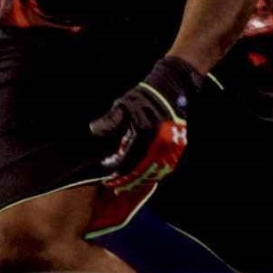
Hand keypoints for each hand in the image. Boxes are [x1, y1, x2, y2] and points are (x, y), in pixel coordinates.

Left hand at [89, 56, 203, 192]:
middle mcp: (160, 144)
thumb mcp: (125, 105)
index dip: (117, 172)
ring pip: (154, 171)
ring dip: (140, 178)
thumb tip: (93, 130)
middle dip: (128, 180)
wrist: (176, 86)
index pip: (129, 162)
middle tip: (116, 186)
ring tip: (128, 183)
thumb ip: (110, 121)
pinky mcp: (178, 147)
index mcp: (145, 135)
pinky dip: (152, 171)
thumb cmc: (147, 95)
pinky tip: (143, 172)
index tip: (108, 179)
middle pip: (142, 171)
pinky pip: (164, 166)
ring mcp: (171, 147)